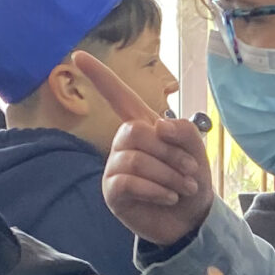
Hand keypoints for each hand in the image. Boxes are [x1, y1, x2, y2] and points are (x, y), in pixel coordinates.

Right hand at [89, 49, 215, 246]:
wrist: (193, 220)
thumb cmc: (190, 181)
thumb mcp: (197, 152)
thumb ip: (184, 131)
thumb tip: (158, 127)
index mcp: (142, 127)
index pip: (117, 96)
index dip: (99, 76)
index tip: (77, 54)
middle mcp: (123, 144)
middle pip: (135, 132)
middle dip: (168, 152)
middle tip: (189, 172)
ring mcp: (115, 168)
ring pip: (134, 158)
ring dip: (167, 174)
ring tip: (183, 188)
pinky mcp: (113, 193)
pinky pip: (128, 181)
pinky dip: (155, 189)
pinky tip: (168, 197)